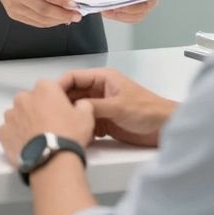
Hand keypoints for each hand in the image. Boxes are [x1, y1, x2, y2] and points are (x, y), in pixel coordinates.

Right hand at [0, 0, 80, 27]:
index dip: (62, 0)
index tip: (75, 4)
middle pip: (43, 9)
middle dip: (63, 14)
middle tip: (77, 15)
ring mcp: (14, 6)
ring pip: (40, 19)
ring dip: (57, 20)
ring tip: (70, 17)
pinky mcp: (13, 13)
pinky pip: (34, 22)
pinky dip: (48, 22)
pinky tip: (57, 19)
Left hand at [0, 79, 95, 162]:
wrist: (53, 161)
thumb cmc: (67, 137)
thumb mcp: (86, 116)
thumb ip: (82, 105)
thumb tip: (81, 106)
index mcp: (44, 88)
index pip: (49, 88)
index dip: (56, 100)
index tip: (60, 111)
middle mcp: (24, 98)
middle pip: (31, 100)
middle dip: (38, 110)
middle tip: (51, 126)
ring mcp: (11, 115)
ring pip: (18, 115)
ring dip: (26, 122)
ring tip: (39, 137)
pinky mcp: (3, 132)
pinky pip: (8, 131)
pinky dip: (16, 136)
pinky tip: (28, 144)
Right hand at [58, 68, 175, 147]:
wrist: (165, 128)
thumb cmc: (147, 110)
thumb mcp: (119, 106)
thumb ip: (95, 106)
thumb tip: (74, 109)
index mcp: (102, 78)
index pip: (74, 77)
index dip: (60, 86)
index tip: (48, 99)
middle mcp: (99, 91)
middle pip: (73, 94)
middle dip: (64, 105)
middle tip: (53, 117)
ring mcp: (101, 107)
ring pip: (78, 110)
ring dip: (73, 118)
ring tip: (65, 128)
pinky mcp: (104, 122)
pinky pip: (86, 124)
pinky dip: (82, 129)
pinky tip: (79, 136)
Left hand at [102, 0, 157, 23]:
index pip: (150, 1)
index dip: (138, 5)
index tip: (125, 3)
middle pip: (140, 12)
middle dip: (125, 11)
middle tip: (112, 7)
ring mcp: (138, 5)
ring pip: (131, 17)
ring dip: (117, 15)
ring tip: (105, 9)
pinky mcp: (128, 9)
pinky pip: (122, 16)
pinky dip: (113, 15)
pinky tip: (104, 10)